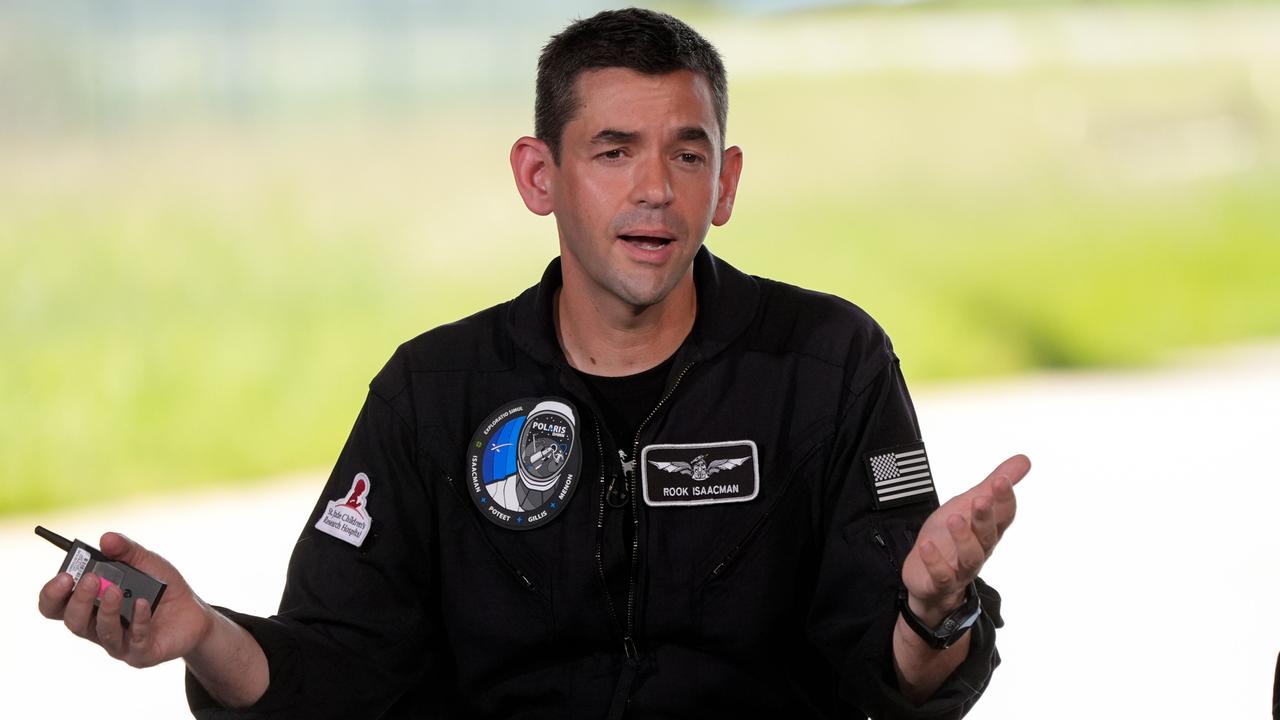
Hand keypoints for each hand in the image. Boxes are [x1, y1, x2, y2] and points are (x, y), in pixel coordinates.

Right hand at [38, 532, 213, 667]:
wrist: (194, 613)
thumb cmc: (162, 587)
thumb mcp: (146, 562)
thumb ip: (126, 550)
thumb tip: (106, 538)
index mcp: (89, 604)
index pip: (56, 606)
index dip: (52, 594)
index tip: (64, 576)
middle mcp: (98, 626)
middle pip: (73, 621)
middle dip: (78, 600)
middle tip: (91, 579)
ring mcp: (119, 643)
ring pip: (102, 632)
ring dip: (107, 610)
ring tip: (115, 590)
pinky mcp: (141, 654)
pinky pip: (135, 640)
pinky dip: (139, 620)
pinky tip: (144, 603)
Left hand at [901, 454, 1029, 624]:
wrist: (926, 576)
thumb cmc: (950, 538)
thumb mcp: (967, 505)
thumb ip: (992, 486)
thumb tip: (1024, 460)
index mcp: (988, 530)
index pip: (1003, 516)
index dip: (1004, 499)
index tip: (1001, 480)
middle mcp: (979, 550)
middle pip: (988, 535)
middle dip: (986, 517)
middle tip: (981, 499)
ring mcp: (961, 568)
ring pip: (970, 556)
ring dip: (963, 538)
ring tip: (954, 519)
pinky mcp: (940, 583)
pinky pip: (941, 575)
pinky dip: (935, 562)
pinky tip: (927, 546)